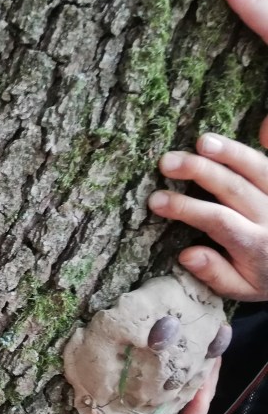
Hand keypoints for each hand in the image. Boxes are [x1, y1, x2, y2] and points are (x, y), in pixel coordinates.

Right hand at [147, 132, 267, 299]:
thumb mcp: (241, 289)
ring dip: (230, 152)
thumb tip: (188, 254)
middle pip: (235, 188)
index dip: (187, 208)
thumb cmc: (265, 277)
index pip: (219, 221)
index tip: (156, 200)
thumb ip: (216, 274)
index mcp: (256, 245)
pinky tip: (262, 124)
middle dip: (200, 172)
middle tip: (167, 161)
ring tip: (201, 141)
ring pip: (259, 169)